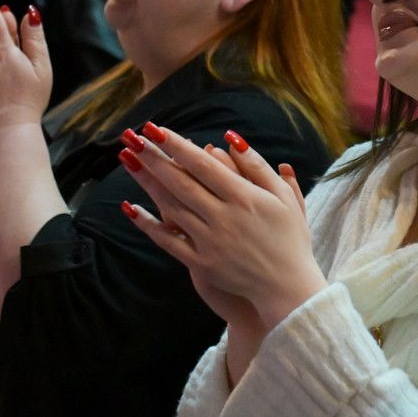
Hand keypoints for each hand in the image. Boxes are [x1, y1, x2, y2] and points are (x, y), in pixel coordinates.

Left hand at [117, 124, 325, 329]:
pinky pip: (168, 241)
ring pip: (171, 206)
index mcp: (244, 197)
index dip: (178, 146)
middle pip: (181, 181)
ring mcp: (210, 241)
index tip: (156, 129)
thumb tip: (231, 139)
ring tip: (127, 159)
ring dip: (147, 182)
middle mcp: (224, 217)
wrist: (288, 288)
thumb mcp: (284, 197)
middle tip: (132, 136)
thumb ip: (258, 166)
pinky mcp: (201, 264)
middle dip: (154, 157)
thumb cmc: (290, 237)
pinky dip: (148, 224)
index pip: (204, 165)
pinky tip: (130, 208)